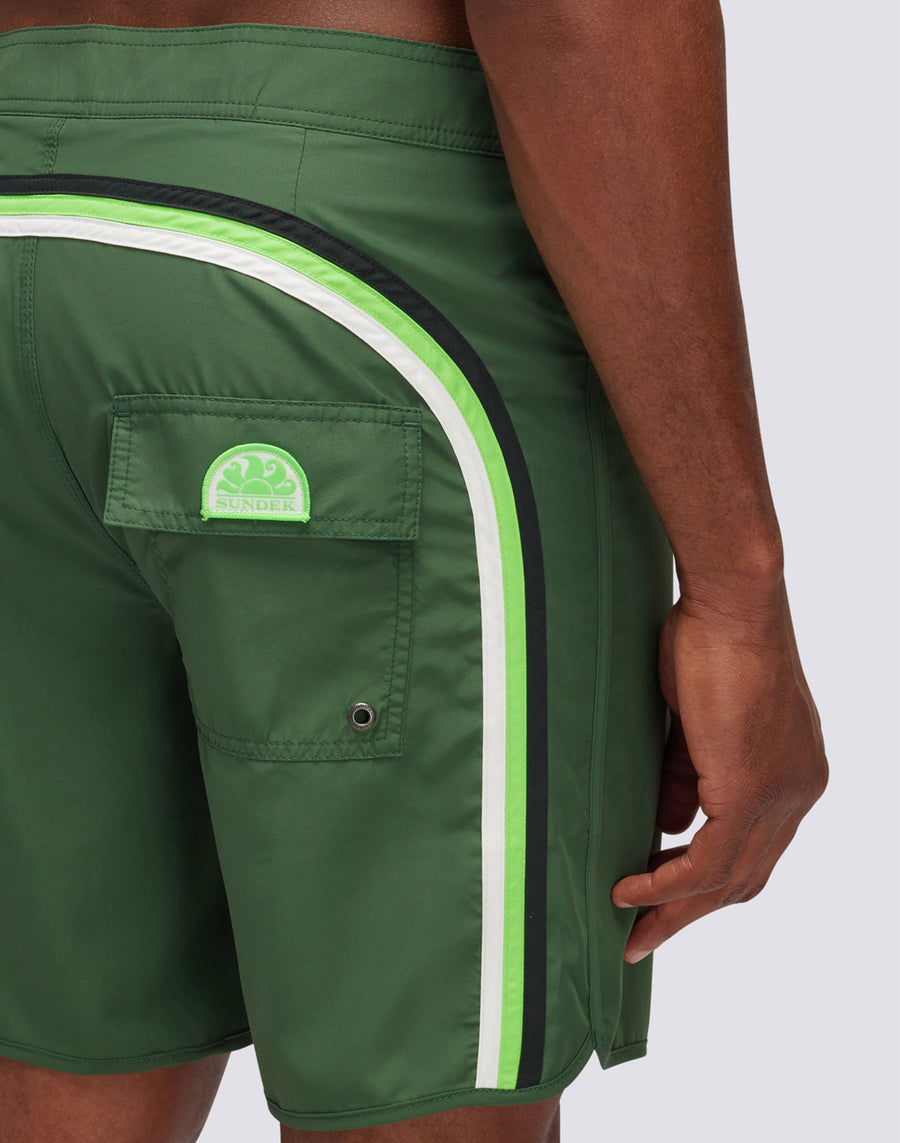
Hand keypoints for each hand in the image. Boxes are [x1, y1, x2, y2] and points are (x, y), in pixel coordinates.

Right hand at [611, 581, 827, 961]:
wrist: (732, 605)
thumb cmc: (709, 642)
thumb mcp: (692, 725)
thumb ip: (684, 780)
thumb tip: (664, 829)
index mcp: (792, 774)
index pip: (753, 849)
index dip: (706, 882)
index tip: (662, 900)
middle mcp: (798, 793)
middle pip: (745, 878)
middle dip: (689, 913)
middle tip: (642, 940)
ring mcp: (782, 795)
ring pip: (729, 880)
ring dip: (675, 910)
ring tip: (631, 931)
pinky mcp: (753, 791)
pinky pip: (708, 861)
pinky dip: (667, 882)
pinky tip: (631, 890)